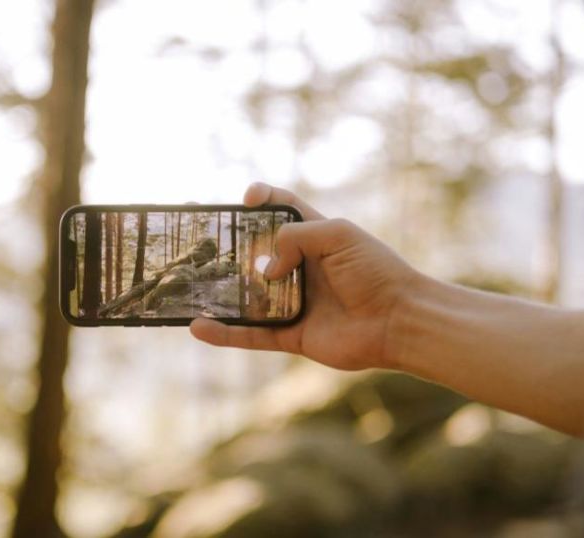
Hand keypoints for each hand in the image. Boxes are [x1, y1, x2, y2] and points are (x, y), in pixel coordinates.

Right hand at [189, 182, 418, 370]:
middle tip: (191, 237)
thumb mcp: (337, 235)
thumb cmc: (376, 270)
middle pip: (254, 254)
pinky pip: (251, 335)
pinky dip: (225, 333)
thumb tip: (264, 268)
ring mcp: (293, 302)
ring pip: (246, 297)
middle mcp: (300, 268)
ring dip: (216, 292)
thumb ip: (295, 238)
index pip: (281, 210)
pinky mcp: (292, 335)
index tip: (244, 199)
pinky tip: (198, 327)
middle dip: (224, 246)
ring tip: (183, 283)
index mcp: (314, 237)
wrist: (400, 321)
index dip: (262, 200)